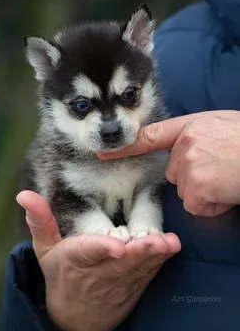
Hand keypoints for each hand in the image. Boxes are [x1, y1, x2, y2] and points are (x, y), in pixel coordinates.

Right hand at [16, 190, 180, 330]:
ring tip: (169, 243)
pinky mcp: (135, 283)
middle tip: (155, 241)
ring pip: (139, 268)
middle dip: (138, 252)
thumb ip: (40, 221)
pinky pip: (148, 272)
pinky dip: (160, 261)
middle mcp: (99, 271)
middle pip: (120, 262)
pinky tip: (171, 248)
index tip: (116, 246)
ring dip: (154, 256)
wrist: (78, 316)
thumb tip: (24, 195)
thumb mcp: (44, 249)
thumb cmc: (61, 273)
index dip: (101, 248)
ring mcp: (120, 280)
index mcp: (75, 259)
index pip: (87, 252)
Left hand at [98, 110, 239, 216]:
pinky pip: (198, 206)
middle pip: (174, 173)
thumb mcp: (222, 124)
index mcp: (190, 127)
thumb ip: (197, 135)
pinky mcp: (198, 190)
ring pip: (186, 191)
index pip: (150, 136)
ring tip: (227, 179)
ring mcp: (189, 168)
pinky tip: (228, 192)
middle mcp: (185, 146)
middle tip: (219, 170)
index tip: (102, 152)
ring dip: (205, 192)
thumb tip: (187, 147)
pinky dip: (213, 206)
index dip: (125, 146)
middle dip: (192, 177)